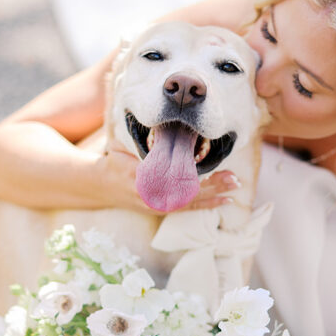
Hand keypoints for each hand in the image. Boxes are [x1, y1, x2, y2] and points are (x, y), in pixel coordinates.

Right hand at [94, 146, 238, 214]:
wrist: (101, 186)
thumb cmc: (113, 161)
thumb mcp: (120, 147)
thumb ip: (137, 142)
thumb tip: (160, 126)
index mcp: (140, 179)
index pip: (170, 179)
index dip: (193, 176)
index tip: (211, 169)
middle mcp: (151, 196)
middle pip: (187, 193)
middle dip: (212, 186)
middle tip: (233, 179)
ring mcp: (157, 205)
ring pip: (191, 202)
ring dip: (214, 194)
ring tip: (234, 187)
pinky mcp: (162, 209)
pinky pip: (188, 208)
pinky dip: (207, 204)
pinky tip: (223, 199)